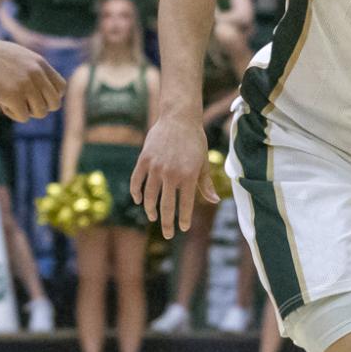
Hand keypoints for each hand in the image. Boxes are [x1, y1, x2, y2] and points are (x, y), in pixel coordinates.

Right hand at [0, 36, 63, 120]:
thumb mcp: (17, 55)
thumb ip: (31, 69)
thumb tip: (38, 88)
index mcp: (39, 63)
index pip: (61, 88)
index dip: (49, 97)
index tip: (34, 97)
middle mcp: (37, 73)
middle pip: (54, 104)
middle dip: (39, 108)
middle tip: (23, 103)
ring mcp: (26, 84)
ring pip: (40, 113)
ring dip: (26, 112)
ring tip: (10, 101)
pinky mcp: (13, 95)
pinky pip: (23, 116)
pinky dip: (12, 114)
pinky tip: (1, 103)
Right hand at [131, 112, 215, 238]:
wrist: (179, 117)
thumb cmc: (195, 140)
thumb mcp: (203, 161)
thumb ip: (206, 183)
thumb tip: (214, 201)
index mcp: (189, 176)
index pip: (185, 205)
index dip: (183, 219)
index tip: (182, 229)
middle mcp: (171, 174)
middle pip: (167, 206)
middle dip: (167, 223)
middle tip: (168, 234)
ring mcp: (156, 167)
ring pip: (149, 196)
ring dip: (151, 210)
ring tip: (153, 216)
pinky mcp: (144, 160)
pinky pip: (137, 181)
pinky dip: (136, 192)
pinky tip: (138, 200)